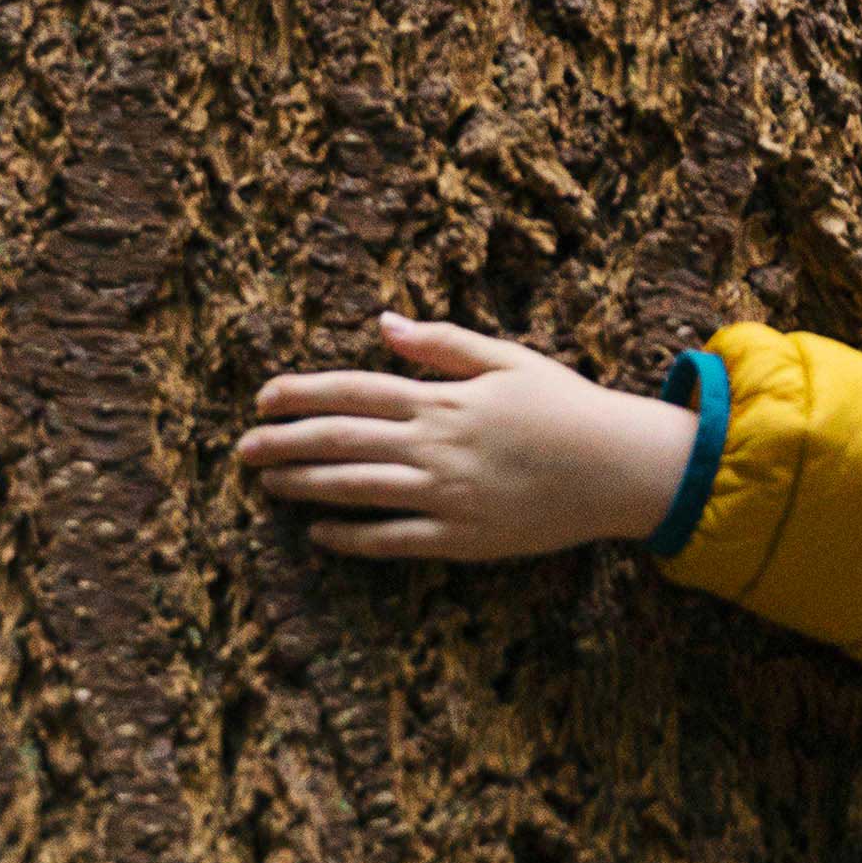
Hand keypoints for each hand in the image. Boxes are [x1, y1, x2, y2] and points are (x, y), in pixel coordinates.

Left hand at [237, 312, 700, 560]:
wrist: (619, 467)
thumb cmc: (566, 407)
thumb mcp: (508, 359)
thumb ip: (443, 344)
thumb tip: (385, 323)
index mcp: (443, 399)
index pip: (354, 391)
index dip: (303, 393)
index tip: (263, 398)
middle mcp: (435, 445)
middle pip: (341, 441)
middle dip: (286, 443)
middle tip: (242, 449)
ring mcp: (446, 494)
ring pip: (356, 489)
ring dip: (305, 486)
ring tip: (267, 483)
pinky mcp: (462, 538)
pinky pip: (394, 539)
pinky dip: (352, 537)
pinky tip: (320, 533)